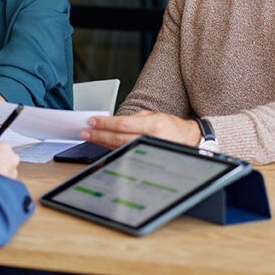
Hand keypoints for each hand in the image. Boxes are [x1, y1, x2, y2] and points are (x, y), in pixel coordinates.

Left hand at [81, 111, 201, 148]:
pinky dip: (112, 149)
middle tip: (85, 131)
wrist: (189, 141)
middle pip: (118, 137)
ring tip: (90, 136)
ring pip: (119, 147)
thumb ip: (134, 118)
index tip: (92, 121)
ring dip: (102, 142)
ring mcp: (148, 151)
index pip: (123, 124)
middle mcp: (150, 139)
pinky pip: (125, 154)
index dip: (105, 123)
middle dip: (99, 134)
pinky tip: (103, 145)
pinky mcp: (146, 159)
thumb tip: (112, 122)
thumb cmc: (172, 127)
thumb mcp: (154, 116)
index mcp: (153, 125)